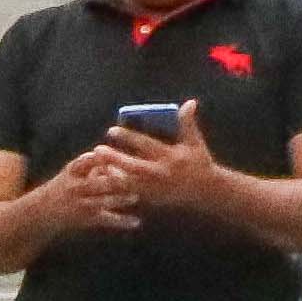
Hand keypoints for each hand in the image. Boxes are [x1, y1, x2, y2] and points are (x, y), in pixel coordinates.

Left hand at [83, 128, 212, 225]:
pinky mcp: (148, 198)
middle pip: (131, 166)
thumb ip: (188, 123)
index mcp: (169, 156)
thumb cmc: (198, 162)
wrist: (205, 191)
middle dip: (113, 158)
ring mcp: (153, 187)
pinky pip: (127, 194)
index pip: (145, 145)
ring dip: (110, 174)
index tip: (111, 130)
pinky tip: (102, 180)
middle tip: (97, 149)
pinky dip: (114, 187)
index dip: (127, 137)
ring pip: (126, 183)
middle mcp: (159, 172)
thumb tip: (190, 102)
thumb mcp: (194, 142)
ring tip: (96, 165)